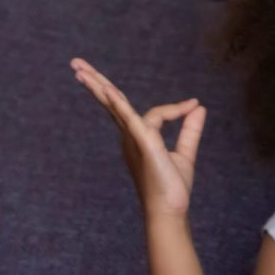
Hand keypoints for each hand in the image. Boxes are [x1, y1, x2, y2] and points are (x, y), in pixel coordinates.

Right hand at [70, 58, 205, 224]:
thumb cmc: (172, 187)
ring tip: (78, 69)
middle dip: (96, 82)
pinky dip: (120, 105)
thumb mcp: (185, 153)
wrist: (170, 210)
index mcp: (138, 137)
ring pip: (115, 106)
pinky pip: (130, 120)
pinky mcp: (143, 143)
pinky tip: (109, 92)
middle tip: (76, 64)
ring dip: (98, 85)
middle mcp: (130, 136)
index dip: (177, 108)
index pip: (156, 112)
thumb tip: (198, 107)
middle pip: (111, 102)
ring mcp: (134, 139)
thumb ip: (190, 129)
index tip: (194, 105)